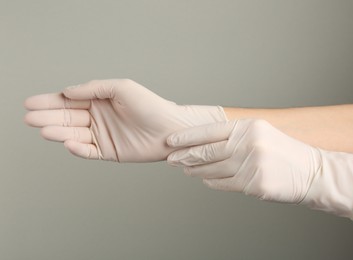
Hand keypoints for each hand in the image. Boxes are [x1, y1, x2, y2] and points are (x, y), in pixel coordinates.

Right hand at [24, 79, 225, 161]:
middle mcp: (98, 117)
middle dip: (48, 116)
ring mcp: (102, 135)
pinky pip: (88, 151)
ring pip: (74, 133)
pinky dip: (77, 148)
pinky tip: (67, 142)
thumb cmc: (150, 105)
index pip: (70, 100)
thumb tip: (68, 91)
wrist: (170, 129)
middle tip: (30, 117)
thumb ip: (94, 88)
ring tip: (42, 129)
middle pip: (67, 117)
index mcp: (99, 100)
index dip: (50, 101)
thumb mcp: (122, 88)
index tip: (31, 102)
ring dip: (58, 131)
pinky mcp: (109, 151)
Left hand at [167, 119, 352, 218]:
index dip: (187, 136)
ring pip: (213, 170)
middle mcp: (249, 143)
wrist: (311, 172)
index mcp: (248, 127)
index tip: (171, 140)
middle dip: (185, 156)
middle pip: (208, 151)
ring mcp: (252, 164)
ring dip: (196, 171)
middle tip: (171, 159)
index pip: (210, 131)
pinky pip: (225, 184)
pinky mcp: (255, 184)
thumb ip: (234, 136)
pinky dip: (212, 182)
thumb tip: (204, 143)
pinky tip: (204, 179)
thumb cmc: (282, 152)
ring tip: (185, 170)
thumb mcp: (260, 134)